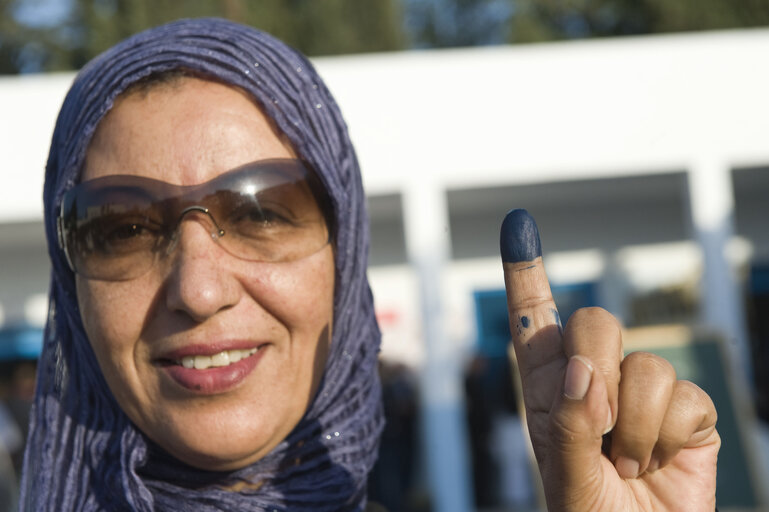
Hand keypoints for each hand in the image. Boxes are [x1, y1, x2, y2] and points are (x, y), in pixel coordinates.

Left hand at [500, 209, 719, 511]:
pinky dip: (669, 439)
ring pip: (645, 364)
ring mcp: (641, 391)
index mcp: (550, 385)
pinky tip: (660, 463)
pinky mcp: (686, 411)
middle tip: (598, 424)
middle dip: (596, 370)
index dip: (526, 272)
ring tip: (627, 464)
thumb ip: (570, 424)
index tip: (517, 223)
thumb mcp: (565, 474)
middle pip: (594, 322)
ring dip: (635, 427)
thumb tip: (583, 371)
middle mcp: (593, 377)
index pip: (535, 319)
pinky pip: (685, 397)